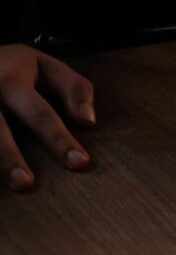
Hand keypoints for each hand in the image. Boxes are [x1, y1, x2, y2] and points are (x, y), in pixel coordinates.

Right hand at [1, 44, 95, 190]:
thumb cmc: (14, 67)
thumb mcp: (46, 66)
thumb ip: (73, 88)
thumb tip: (88, 121)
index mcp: (12, 78)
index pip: (39, 113)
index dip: (59, 139)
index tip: (80, 162)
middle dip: (9, 157)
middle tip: (26, 184)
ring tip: (5, 189)